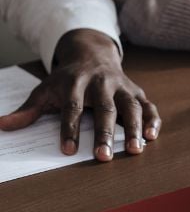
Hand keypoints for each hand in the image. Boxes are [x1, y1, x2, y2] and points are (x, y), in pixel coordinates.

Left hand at [0, 29, 160, 161]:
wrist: (92, 54)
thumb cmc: (68, 79)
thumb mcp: (46, 89)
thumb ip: (29, 109)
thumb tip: (3, 125)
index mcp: (76, 82)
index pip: (73, 107)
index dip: (70, 129)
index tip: (68, 150)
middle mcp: (102, 82)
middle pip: (105, 109)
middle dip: (105, 133)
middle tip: (104, 157)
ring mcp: (122, 86)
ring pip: (131, 107)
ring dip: (134, 129)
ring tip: (134, 150)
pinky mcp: (137, 91)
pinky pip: (148, 106)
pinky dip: (152, 120)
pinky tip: (152, 137)